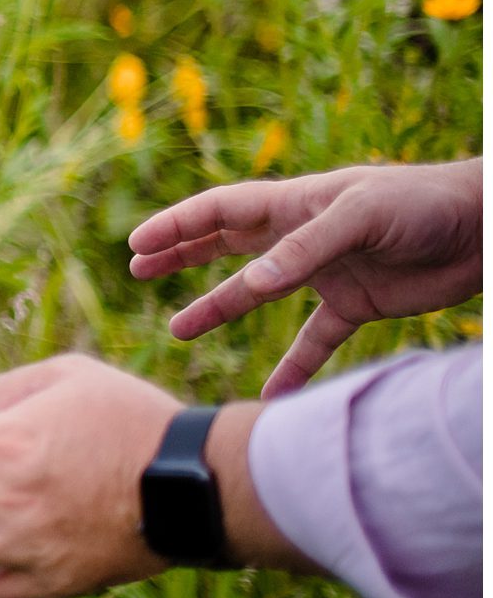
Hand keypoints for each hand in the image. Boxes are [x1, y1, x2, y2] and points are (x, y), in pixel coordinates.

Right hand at [133, 159, 482, 396]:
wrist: (483, 231)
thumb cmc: (421, 205)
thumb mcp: (359, 217)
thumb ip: (304, 250)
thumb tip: (251, 285)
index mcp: (295, 204)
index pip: (221, 211)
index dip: (177, 225)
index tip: (138, 245)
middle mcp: (302, 236)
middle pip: (227, 244)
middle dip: (181, 254)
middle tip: (138, 269)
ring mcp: (327, 272)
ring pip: (259, 294)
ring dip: (218, 307)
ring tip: (178, 329)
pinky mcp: (358, 306)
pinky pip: (315, 341)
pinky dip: (293, 367)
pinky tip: (272, 393)